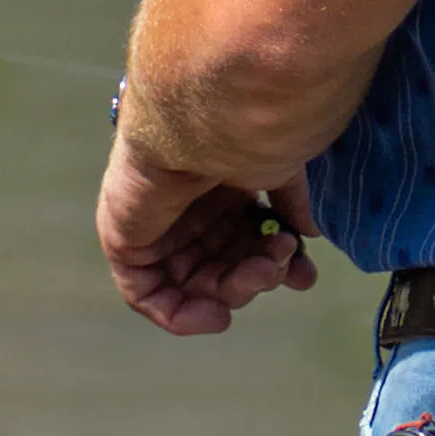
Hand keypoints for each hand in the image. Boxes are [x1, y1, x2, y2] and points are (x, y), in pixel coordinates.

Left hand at [100, 136, 315, 337]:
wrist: (208, 119)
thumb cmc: (243, 131)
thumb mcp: (275, 168)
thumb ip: (289, 202)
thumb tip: (308, 234)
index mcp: (218, 188)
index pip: (243, 240)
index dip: (274, 263)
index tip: (305, 274)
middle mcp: (185, 209)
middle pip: (222, 267)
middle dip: (258, 276)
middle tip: (282, 264)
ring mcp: (155, 227)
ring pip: (196, 284)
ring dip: (237, 288)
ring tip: (263, 268)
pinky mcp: (126, 244)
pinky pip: (148, 297)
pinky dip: (182, 315)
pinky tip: (217, 316)